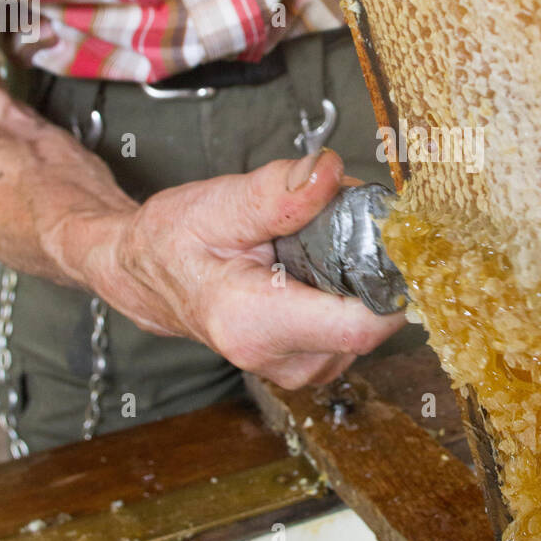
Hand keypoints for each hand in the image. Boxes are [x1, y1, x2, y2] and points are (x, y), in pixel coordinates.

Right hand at [85, 150, 404, 389]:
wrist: (146, 274)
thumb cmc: (174, 241)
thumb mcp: (218, 204)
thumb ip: (279, 192)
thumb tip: (331, 172)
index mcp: (256, 325)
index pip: (363, 325)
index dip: (393, 278)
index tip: (394, 234)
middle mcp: (282, 360)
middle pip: (375, 318)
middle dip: (372, 264)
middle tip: (339, 221)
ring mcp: (299, 368)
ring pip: (370, 322)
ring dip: (359, 277)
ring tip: (314, 245)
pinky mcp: (311, 363)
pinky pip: (356, 327)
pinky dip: (348, 293)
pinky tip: (315, 269)